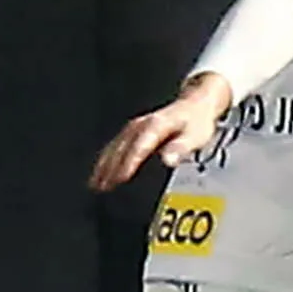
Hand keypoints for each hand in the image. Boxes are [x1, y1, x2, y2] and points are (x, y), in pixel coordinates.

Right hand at [89, 74, 234, 191]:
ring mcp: (135, 127)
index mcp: (156, 125)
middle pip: (121, 148)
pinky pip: (115, 145)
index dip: (128, 163)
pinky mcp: (133, 131)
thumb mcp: (196, 136)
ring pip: (114, 146)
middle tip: (102, 186)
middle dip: (110, 167)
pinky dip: (107, 158)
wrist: (195, 105)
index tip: (120, 178)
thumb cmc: (196, 122)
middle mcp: (141, 125)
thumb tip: (168, 160)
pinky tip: (101, 170)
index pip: (138, 147)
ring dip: (104, 164)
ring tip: (96, 182)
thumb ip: (181, 148)